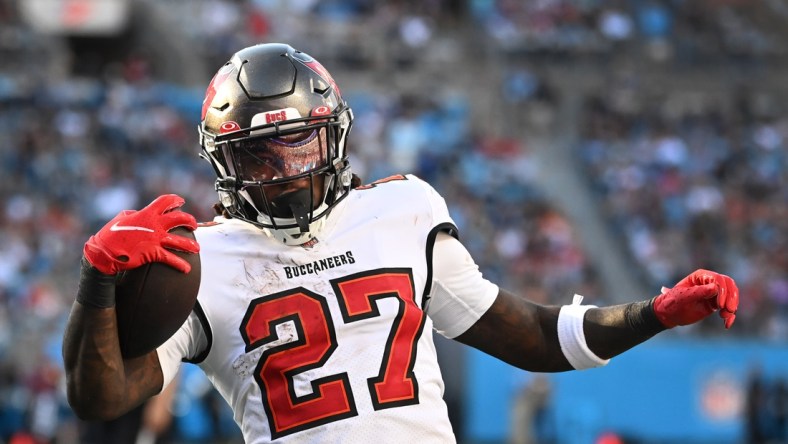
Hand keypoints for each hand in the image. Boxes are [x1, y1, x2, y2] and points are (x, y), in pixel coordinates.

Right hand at [83, 194, 199, 274]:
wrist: (104, 251)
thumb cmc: (110, 235)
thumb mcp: (122, 218)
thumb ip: (133, 214)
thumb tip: (137, 213)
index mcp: (146, 213)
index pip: (165, 201)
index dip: (175, 200)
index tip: (181, 201)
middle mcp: (154, 224)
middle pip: (179, 218)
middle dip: (190, 221)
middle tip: (193, 226)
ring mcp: (155, 238)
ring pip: (179, 240)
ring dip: (190, 245)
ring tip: (197, 248)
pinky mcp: (153, 252)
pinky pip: (170, 258)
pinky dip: (180, 264)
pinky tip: (187, 269)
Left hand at [652, 269, 738, 328]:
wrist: (668, 314)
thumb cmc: (673, 302)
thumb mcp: (684, 297)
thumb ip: (699, 292)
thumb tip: (715, 287)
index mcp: (701, 276)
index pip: (719, 279)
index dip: (723, 290)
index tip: (720, 305)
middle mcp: (709, 283)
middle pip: (729, 286)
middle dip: (731, 298)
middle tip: (729, 310)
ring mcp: (713, 293)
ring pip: (731, 296)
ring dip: (731, 307)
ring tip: (725, 317)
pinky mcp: (715, 304)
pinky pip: (728, 308)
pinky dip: (730, 316)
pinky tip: (727, 324)